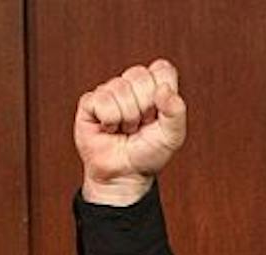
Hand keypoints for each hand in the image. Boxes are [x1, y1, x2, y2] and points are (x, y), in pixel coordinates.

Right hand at [76, 60, 186, 206]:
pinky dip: (110, 120)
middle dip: (145, 107)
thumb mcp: (173, 136)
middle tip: (143, 124)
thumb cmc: (149, 153)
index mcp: (155, 88)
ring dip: (127, 117)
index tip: (160, 113)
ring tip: (126, 129)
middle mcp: (131, 86)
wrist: (125, 173)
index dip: (163, 90)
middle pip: (140, 75)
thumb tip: (165, 89)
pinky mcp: (89, 101)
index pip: (162, 69)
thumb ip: (176, 112)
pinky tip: (109, 128)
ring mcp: (109, 91)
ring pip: (120, 88)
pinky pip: (102, 101)